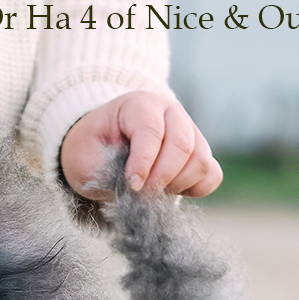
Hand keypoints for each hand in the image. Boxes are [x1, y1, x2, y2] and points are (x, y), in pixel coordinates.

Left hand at [59, 91, 222, 200]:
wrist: (100, 150)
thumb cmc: (92, 151)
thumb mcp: (87, 158)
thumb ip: (109, 171)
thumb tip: (138, 189)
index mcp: (140, 104)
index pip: (151, 131)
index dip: (143, 163)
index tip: (132, 187)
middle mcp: (170, 112)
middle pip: (182, 146)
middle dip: (161, 179)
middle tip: (140, 196)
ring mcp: (190, 131)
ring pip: (200, 161)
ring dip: (177, 185)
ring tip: (152, 193)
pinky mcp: (199, 153)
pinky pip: (212, 175)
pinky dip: (195, 189)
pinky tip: (170, 192)